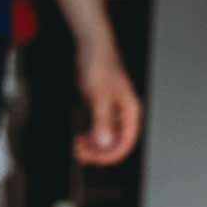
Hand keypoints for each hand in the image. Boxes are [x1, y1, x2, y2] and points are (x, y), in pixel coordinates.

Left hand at [74, 46, 141, 166]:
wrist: (92, 47)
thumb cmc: (99, 65)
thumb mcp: (99, 96)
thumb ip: (102, 121)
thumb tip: (104, 143)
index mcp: (130, 110)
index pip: (126, 142)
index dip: (110, 154)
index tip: (94, 159)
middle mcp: (124, 112)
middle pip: (115, 142)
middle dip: (98, 151)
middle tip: (80, 154)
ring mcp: (112, 110)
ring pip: (106, 137)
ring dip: (92, 146)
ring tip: (77, 148)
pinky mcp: (101, 107)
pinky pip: (98, 128)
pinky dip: (89, 136)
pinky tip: (78, 139)